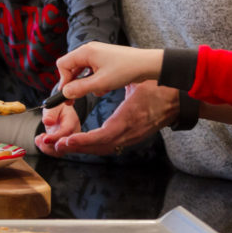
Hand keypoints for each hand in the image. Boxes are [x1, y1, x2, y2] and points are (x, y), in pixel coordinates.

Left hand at [34, 103, 80, 156]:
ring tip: (38, 139)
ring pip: (60, 151)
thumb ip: (50, 113)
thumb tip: (47, 121)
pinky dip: (45, 148)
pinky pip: (55, 151)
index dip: (56, 137)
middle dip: (51, 145)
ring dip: (46, 148)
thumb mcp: (53, 106)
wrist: (60, 111)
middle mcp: (73, 133)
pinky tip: (39, 140)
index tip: (45, 139)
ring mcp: (68, 140)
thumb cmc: (58, 107)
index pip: (67, 131)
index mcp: (72, 120)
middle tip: (40, 138)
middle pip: (66, 146)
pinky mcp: (63, 145)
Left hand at [48, 80, 178, 155]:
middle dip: (74, 148)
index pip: (103, 137)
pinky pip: (108, 145)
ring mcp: (131, 138)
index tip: (66, 141)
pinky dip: (91, 145)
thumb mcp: (134, 84)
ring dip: (80, 148)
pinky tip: (78, 142)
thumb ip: (113, 86)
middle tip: (52, 146)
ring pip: (101, 148)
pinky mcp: (131, 137)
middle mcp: (129, 134)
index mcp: (129, 120)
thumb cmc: (158, 88)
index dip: (83, 141)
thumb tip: (88, 87)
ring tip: (59, 145)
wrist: (179, 100)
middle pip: (97, 147)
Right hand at [56, 42, 163, 99]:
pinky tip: (106, 88)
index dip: (63, 81)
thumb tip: (65, 93)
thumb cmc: (125, 70)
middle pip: (71, 68)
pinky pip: (93, 72)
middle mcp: (89, 51)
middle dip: (74, 84)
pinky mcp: (105, 61)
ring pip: (82, 72)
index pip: (63, 65)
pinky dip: (96, 82)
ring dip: (87, 84)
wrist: (147, 64)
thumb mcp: (100, 83)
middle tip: (73, 101)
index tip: (67, 95)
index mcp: (85, 52)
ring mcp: (97, 55)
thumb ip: (80, 88)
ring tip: (98, 91)